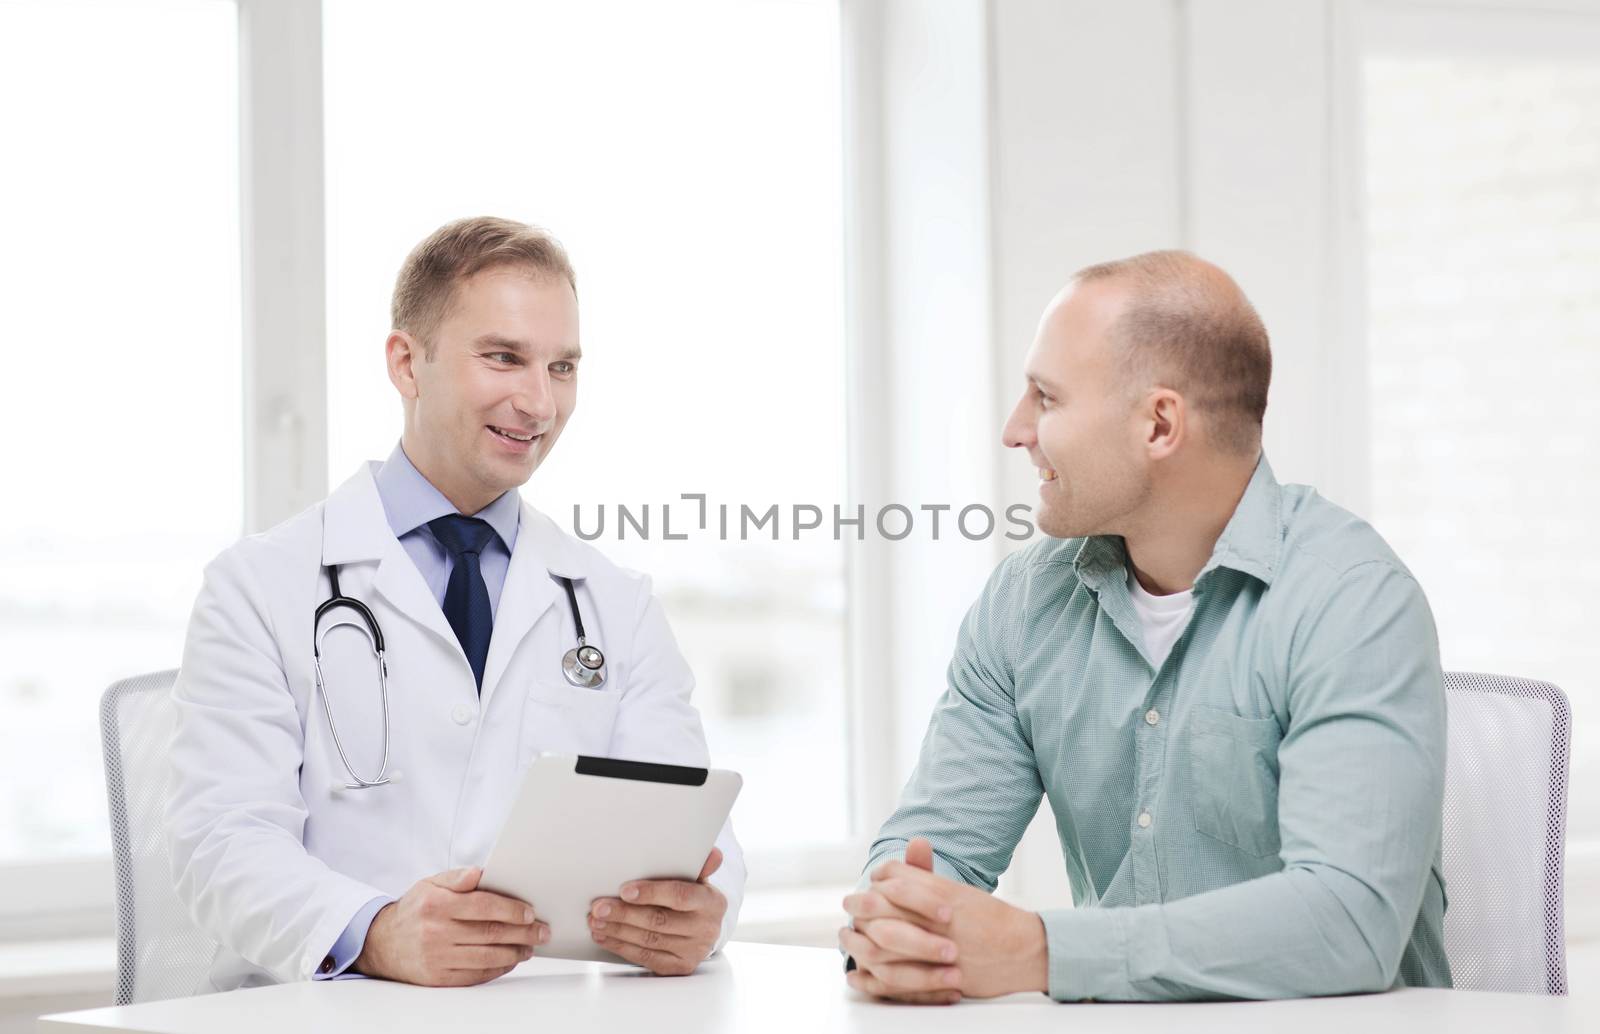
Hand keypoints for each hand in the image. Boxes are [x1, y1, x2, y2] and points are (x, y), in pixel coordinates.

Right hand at [354, 866, 548, 985]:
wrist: (382, 943)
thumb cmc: (414, 910)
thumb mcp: (430, 884)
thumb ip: (457, 878)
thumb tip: (480, 872)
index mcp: (437, 904)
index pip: (484, 907)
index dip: (512, 910)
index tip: (531, 912)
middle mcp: (436, 932)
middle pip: (490, 933)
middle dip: (523, 933)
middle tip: (542, 931)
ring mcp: (437, 957)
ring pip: (487, 957)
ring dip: (515, 953)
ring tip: (530, 947)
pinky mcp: (438, 978)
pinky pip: (475, 975)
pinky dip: (497, 969)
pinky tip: (509, 960)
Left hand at [588, 847, 726, 975]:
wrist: (704, 928)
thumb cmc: (693, 897)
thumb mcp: (698, 879)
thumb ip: (698, 865)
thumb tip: (713, 854)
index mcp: (711, 902)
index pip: (680, 896)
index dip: (651, 893)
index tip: (624, 890)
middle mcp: (705, 928)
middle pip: (659, 921)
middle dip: (624, 914)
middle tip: (599, 907)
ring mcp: (693, 951)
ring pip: (649, 941)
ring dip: (617, 930)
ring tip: (596, 920)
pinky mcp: (678, 967)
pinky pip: (645, 958)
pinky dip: (621, 946)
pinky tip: (605, 936)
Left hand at [841, 837, 1047, 1002]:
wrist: (1027, 951)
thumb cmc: (993, 920)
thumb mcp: (960, 892)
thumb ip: (928, 876)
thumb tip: (907, 850)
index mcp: (943, 892)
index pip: (895, 877)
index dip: (879, 878)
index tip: (873, 883)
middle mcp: (938, 919)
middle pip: (881, 906)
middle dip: (859, 906)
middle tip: (850, 906)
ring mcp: (938, 949)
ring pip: (882, 943)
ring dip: (858, 941)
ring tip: (848, 937)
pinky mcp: (939, 977)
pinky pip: (895, 979)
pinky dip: (871, 978)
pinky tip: (858, 972)